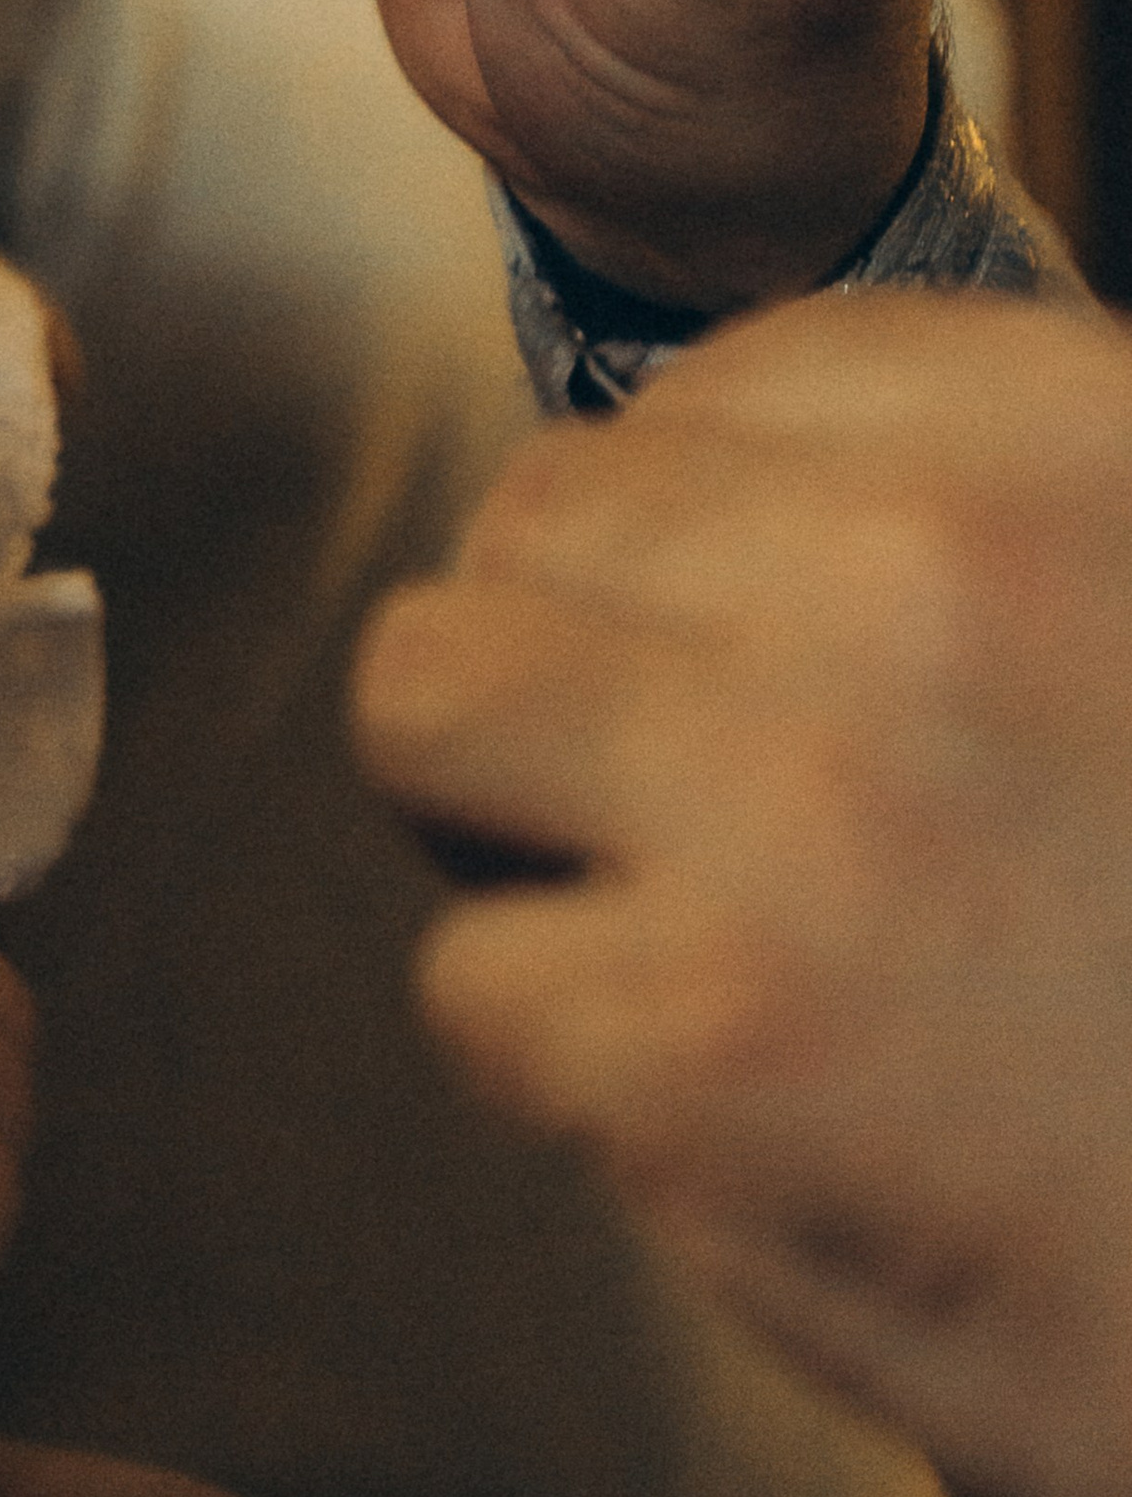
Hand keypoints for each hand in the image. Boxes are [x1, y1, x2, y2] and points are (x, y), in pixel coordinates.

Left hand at [349, 288, 1131, 1496]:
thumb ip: (1025, 534)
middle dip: (582, 667)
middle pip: (539, 519)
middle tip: (696, 814)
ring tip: (672, 926)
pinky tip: (744, 1110)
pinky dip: (572, 1060)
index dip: (703, 543)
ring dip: (515, 817)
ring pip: (429, 698)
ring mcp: (803, 799)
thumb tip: (746, 504)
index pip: (728, 386)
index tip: (765, 661)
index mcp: (1090, 449)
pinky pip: (471, 978)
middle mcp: (937, 573)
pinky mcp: (708, 1044)